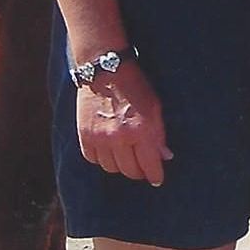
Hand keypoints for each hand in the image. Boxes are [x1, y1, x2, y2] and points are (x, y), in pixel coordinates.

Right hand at [76, 61, 172, 186]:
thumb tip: (165, 156)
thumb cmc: (135, 85)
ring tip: (127, 157)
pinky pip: (94, 160)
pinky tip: (110, 151)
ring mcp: (99, 138)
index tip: (157, 179)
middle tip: (143, 168)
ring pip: (112, 168)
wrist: (106, 70)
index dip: (155, 175)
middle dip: (139, 171)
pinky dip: (103, 159)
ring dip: (121, 166)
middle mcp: (119, 137)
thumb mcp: (155, 106)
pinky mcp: (84, 136)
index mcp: (141, 129)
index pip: (149, 164)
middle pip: (130, 170)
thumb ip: (159, 133)